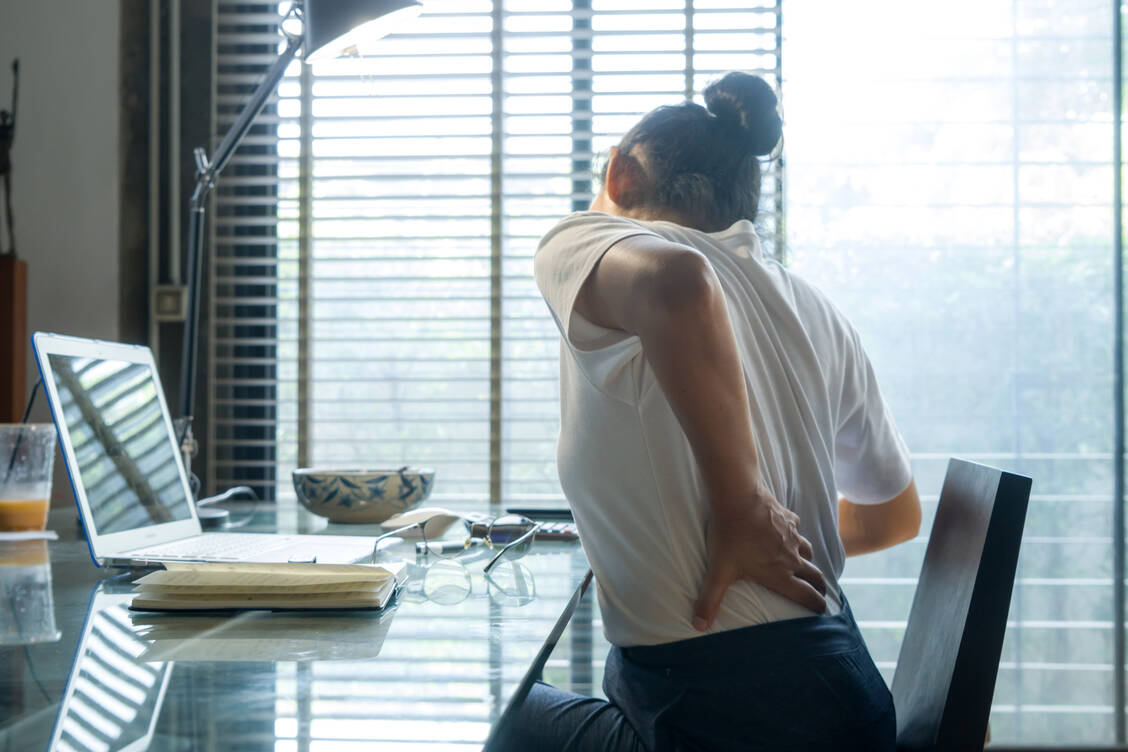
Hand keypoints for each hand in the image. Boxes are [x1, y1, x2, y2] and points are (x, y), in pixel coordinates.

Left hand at [693, 491, 827, 630]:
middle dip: (819, 586)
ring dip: (809, 561)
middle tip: (820, 592)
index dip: (817, 606)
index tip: (822, 612)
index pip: (806, 596)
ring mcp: (792, 536)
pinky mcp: (788, 518)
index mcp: (780, 574)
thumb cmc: (730, 536)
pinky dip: (796, 535)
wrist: (738, 498)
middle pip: (814, 575)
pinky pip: (797, 529)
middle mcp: (791, 557)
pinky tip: (788, 533)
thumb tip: (698, 626)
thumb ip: (710, 599)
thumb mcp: (718, 571)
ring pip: (808, 551)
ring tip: (805, 565)